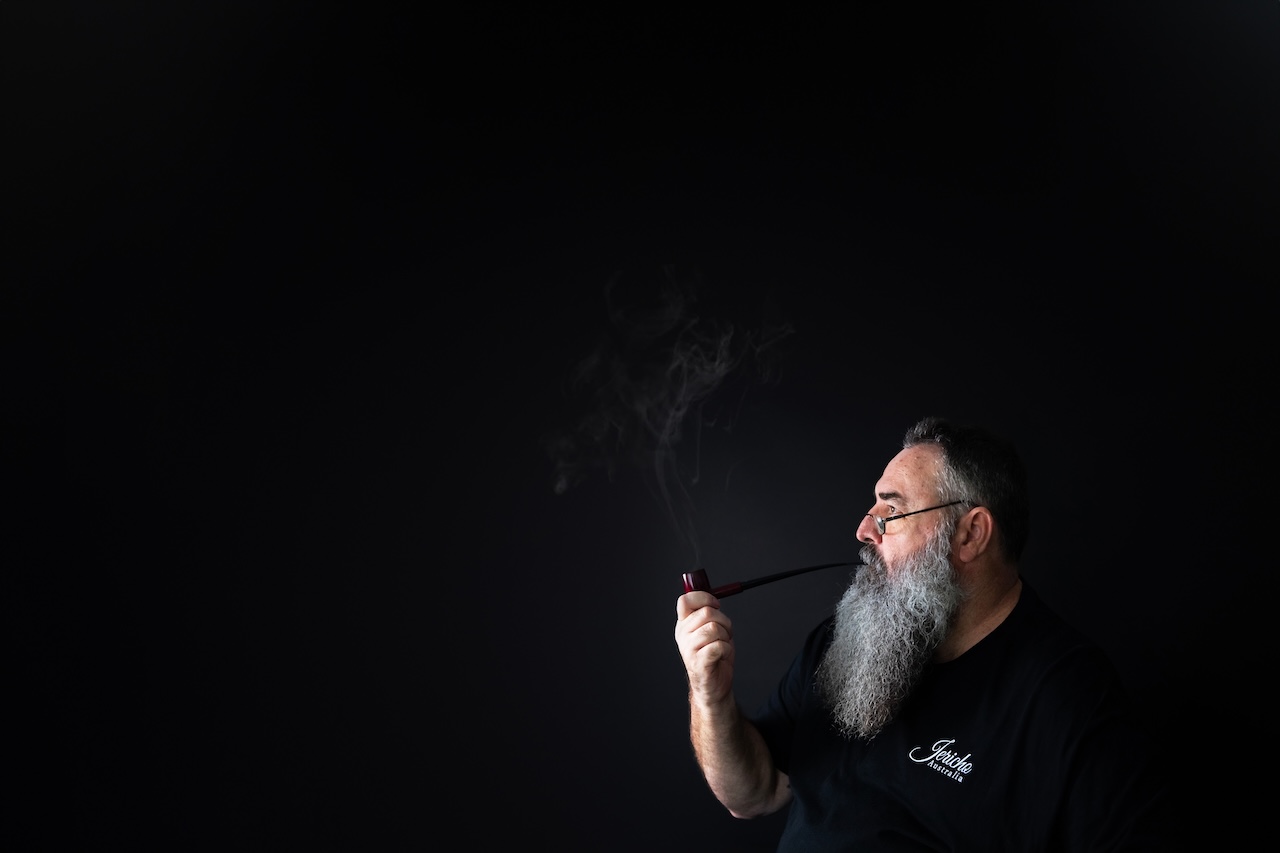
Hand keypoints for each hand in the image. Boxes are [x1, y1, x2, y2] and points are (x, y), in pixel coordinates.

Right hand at [675, 590, 735, 708]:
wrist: (714, 686)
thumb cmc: (714, 656)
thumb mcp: (710, 630)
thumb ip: (709, 613)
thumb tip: (714, 596)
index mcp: (683, 624)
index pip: (685, 600)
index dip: (704, 598)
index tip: (716, 605)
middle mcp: (682, 635)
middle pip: (706, 613)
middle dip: (724, 621)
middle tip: (725, 633)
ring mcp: (688, 649)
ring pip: (714, 628)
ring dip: (726, 637)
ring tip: (722, 646)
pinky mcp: (698, 663)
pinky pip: (718, 646)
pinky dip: (726, 650)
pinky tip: (722, 656)